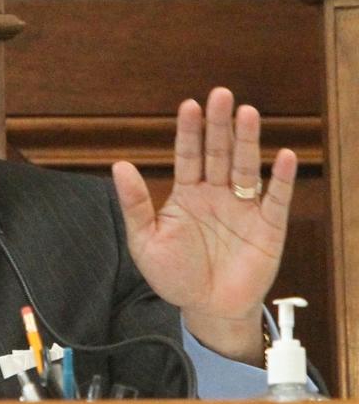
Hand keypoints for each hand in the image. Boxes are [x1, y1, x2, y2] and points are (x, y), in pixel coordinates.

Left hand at [111, 87, 296, 364]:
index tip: (189, 105)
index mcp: (187, 194)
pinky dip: (281, 178)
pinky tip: (284, 156)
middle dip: (219, 125)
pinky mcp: (268, 226)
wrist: (206, 309)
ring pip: (246, 167)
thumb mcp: (145, 241)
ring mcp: (244, 207)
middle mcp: (216, 193)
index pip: (188, 155)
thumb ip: (135, 204)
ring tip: (247, 113)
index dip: (189, 131)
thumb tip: (119, 165)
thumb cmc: (174, 275)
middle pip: (218, 152)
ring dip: (247, 142)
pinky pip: (276, 198)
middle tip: (221, 95)